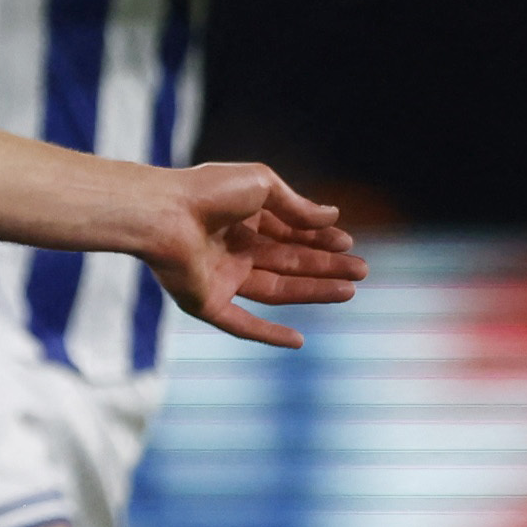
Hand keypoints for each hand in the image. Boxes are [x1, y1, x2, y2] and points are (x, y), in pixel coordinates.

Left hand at [141, 161, 362, 350]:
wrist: (164, 214)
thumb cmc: (208, 191)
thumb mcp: (262, 186)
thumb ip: (297, 206)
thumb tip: (333, 217)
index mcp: (243, 218)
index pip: (289, 233)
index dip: (321, 239)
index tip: (349, 244)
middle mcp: (233, 249)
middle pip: (289, 262)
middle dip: (326, 267)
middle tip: (362, 272)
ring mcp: (221, 278)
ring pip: (275, 290)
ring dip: (312, 292)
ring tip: (349, 291)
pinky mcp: (207, 304)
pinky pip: (242, 324)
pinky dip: (269, 335)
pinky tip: (299, 341)